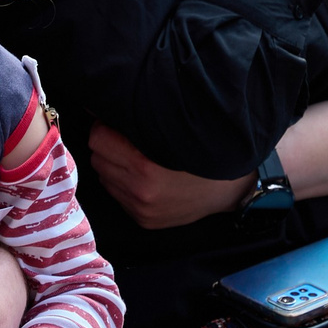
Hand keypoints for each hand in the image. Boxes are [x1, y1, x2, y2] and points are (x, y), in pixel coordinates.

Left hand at [88, 123, 251, 228]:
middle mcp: (139, 190)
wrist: (229, 188)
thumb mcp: (174, 130)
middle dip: (108, 146)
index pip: (98, 139)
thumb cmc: (203, 152)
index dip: (105, 126)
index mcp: (145, 166)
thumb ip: (140, 120)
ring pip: (104, 177)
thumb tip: (103, 107)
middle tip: (126, 139)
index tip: (116, 123)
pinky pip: (117, 195)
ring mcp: (141, 209)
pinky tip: (143, 178)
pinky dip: (124, 184)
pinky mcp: (143, 220)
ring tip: (136, 159)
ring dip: (114, 166)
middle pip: (98, 158)